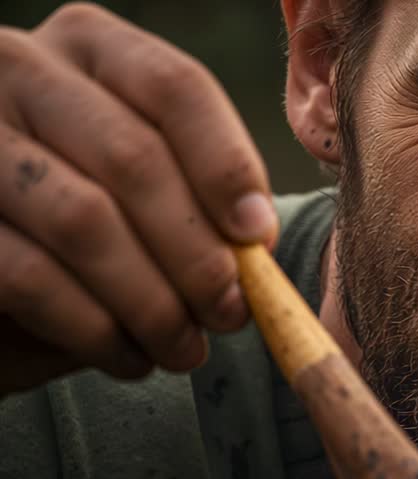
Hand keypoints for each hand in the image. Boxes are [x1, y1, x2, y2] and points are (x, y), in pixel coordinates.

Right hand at [0, 3, 276, 396]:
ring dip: (152, 302)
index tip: (259, 240)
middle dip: (197, 252)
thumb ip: (199, 200)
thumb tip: (255, 243)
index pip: (175, 87)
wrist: (2, 286)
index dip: (227, 167)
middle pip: (133, 157)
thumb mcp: (148, 191)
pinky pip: (32, 276)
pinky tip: (129, 357)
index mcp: (90, 49)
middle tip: (231, 314)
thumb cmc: (89, 231)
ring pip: (84, 220)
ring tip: (184, 348)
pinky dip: (95, 329)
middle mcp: (19, 68)